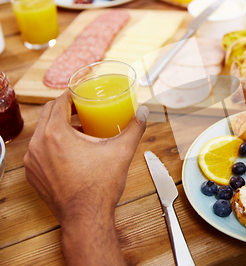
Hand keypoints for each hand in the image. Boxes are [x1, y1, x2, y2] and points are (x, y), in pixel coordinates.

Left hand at [24, 90, 148, 264]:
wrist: (86, 217)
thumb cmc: (100, 187)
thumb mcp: (121, 152)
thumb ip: (134, 128)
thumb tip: (144, 112)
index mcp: (56, 134)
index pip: (58, 102)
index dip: (71, 95)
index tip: (82, 96)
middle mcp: (38, 145)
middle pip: (47, 114)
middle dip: (65, 109)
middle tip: (82, 111)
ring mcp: (33, 161)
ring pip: (42, 133)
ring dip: (58, 127)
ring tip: (79, 131)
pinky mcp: (33, 174)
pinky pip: (39, 150)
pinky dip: (51, 145)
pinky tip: (70, 151)